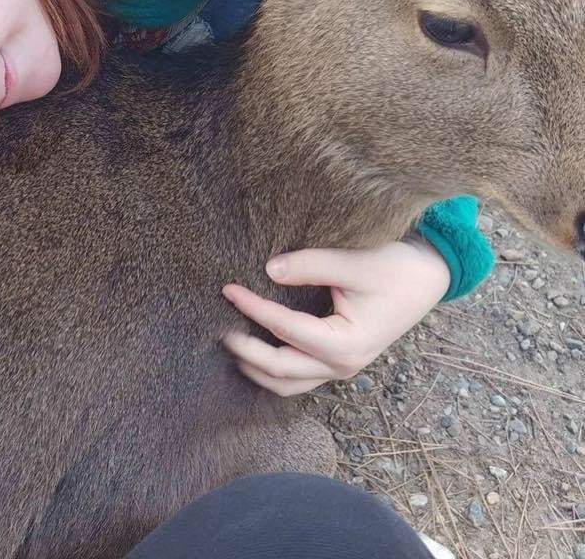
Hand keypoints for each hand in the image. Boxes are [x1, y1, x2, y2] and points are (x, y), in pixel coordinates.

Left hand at [220, 238, 450, 395]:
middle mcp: (341, 364)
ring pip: (287, 383)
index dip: (253, 309)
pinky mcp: (337, 359)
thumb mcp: (354, 264)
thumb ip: (310, 266)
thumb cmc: (395, 270)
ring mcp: (339, 367)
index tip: (228, 289)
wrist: (427, 277)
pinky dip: (272, 367)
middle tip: (218, 327)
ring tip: (231, 343)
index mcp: (346, 344)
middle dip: (245, 351)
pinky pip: (298, 375)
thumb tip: (269, 270)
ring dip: (256, 367)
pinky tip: (255, 348)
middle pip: (280, 370)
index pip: (286, 329)